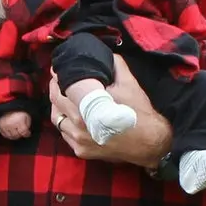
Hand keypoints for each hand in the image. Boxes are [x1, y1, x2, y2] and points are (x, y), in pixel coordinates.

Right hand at [0, 111, 31, 139]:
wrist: (9, 107)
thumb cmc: (19, 113)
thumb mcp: (27, 117)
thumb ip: (27, 125)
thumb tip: (27, 134)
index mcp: (18, 120)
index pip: (23, 132)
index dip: (27, 134)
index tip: (28, 133)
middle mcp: (10, 124)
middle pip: (16, 135)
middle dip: (20, 134)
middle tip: (21, 132)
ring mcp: (4, 126)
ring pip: (11, 136)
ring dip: (15, 135)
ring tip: (17, 131)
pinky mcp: (0, 126)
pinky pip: (5, 135)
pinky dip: (9, 135)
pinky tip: (11, 131)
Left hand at [49, 56, 171, 167]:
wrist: (150, 143)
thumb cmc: (139, 112)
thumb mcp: (129, 83)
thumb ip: (115, 65)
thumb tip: (105, 55)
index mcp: (88, 104)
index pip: (62, 87)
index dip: (57, 77)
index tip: (57, 71)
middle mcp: (79, 123)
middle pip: (56, 102)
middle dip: (55, 88)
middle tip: (57, 81)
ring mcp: (78, 139)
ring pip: (57, 119)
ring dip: (57, 107)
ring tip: (62, 98)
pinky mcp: (81, 151)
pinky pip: (64, 135)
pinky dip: (65, 124)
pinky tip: (71, 117)